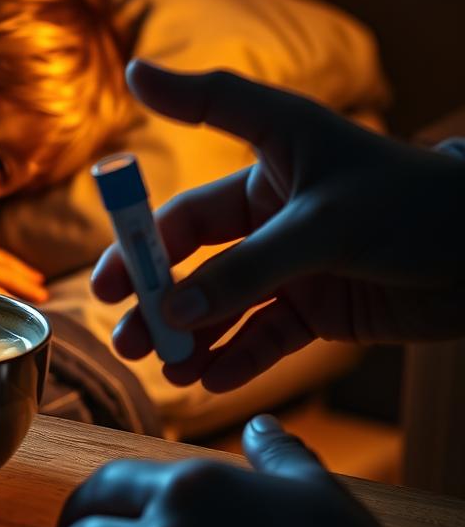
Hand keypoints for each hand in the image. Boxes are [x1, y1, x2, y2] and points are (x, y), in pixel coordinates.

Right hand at [92, 60, 464, 391]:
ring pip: (224, 299)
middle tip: (117, 319)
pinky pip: (265, 335)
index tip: (110, 165)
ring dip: (191, 333)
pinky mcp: (317, 306)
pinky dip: (239, 358)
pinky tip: (212, 380)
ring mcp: (293, 260)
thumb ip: (246, 269)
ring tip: (160, 365)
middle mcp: (274, 207)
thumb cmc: (416, 207)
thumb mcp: (322, 228)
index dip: (153, 162)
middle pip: (194, 247)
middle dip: (155, 285)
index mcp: (274, 158)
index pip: (202, 146)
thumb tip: (173, 310)